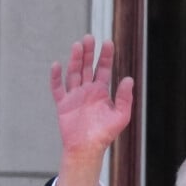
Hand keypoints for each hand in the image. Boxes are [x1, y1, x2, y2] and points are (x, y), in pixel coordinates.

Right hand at [51, 34, 133, 185]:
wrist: (87, 148)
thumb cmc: (105, 134)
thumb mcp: (120, 116)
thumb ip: (124, 98)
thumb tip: (129, 79)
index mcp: (101, 93)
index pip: (103, 69)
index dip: (105, 56)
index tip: (107, 42)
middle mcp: (87, 91)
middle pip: (87, 67)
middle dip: (88, 52)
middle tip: (89, 37)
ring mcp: (74, 96)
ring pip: (73, 73)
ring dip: (75, 60)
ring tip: (78, 45)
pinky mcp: (63, 104)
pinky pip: (57, 88)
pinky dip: (56, 77)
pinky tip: (56, 65)